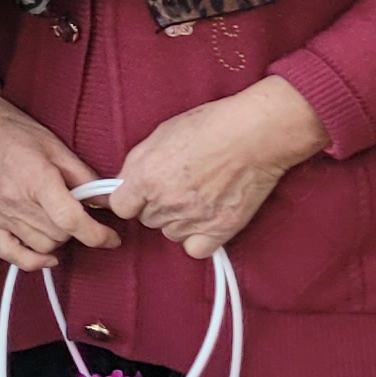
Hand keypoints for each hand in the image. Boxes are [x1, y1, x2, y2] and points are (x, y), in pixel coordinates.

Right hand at [0, 80, 116, 269]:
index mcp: (36, 178)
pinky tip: (47, 256)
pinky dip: (32, 261)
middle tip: (80, 214)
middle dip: (78, 229)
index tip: (111, 238)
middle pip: (59, 234)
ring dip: (59, 239)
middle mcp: (15, 200)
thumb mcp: (56, 147)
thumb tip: (108, 201)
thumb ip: (85, 177)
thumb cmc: (14, 132)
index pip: (71, 219)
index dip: (98, 235)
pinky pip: (9, 254)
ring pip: (42, 245)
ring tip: (59, 221)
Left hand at [107, 77, 324, 258]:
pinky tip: (207, 221)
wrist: (255, 134)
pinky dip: (198, 239)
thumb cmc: (210, 126)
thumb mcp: (160, 134)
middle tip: (180, 187)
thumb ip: (137, 164)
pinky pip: (195, 250)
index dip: (130, 200)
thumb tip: (125, 184)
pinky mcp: (219, 230)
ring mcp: (192, 218)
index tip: (140, 194)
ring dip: (179, 221)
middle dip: (157, 206)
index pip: (120, 207)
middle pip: (147, 220)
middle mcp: (165, 201)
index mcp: (145, 176)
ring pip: (170, 233)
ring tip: (199, 197)